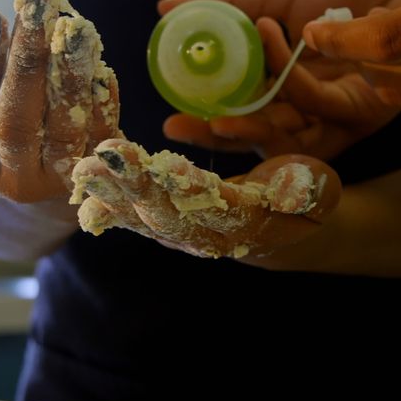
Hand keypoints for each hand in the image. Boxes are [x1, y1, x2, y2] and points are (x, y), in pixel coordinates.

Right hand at [0, 0, 120, 219]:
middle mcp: (15, 181)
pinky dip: (101, 95)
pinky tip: (97, 58)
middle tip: (33, 8)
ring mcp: (59, 180)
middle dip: (24, 62)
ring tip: (71, 27)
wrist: (47, 204)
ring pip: (63, 126)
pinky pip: (101, 131)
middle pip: (16, 122)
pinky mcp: (97, 170)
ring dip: (68, 73)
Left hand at [70, 139, 340, 258]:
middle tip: (105, 161)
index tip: (166, 168)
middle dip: (135, 188)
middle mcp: (209, 238)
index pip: (215, 208)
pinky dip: (108, 201)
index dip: (191, 190)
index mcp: (247, 226)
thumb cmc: (306, 201)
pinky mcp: (166, 226)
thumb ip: (309, 189)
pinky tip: (81, 187)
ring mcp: (183, 236)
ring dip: (112, 194)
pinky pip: (133, 216)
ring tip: (84, 169)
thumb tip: (297, 184)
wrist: (285, 232)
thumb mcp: (320, 191)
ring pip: (143, 216)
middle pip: (168, 214)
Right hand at [158, 0, 400, 158]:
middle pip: (261, 138)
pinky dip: (287, 72)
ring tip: (213, 99)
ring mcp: (341, 113)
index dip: (209, 121)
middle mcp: (316, 108)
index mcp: (293, 86)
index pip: (245, 115)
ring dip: (249, 121)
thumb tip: (167, 7)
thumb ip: (231, 4)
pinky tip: (269, 32)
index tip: (171, 116)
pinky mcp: (367, 108)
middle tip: (178, 125)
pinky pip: (318, 104)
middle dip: (219, 137)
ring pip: (287, 135)